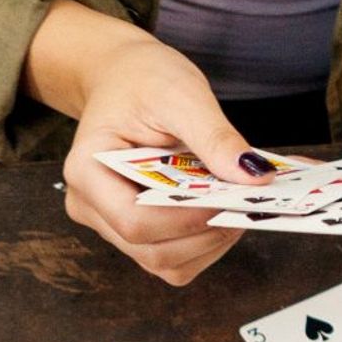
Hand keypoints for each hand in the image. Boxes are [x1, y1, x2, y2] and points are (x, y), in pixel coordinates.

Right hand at [26, 0, 266, 287]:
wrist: (123, 78)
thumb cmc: (141, 80)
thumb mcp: (180, 94)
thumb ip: (215, 137)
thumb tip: (254, 177)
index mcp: (86, 171)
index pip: (135, 221)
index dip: (188, 220)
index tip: (234, 198)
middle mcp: (91, 208)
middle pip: (152, 251)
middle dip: (207, 234)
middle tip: (251, 204)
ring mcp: (111, 225)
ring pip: (166, 263)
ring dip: (211, 242)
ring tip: (242, 205)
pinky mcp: (136, 231)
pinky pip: (174, 257)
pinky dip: (207, 242)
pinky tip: (227, 211)